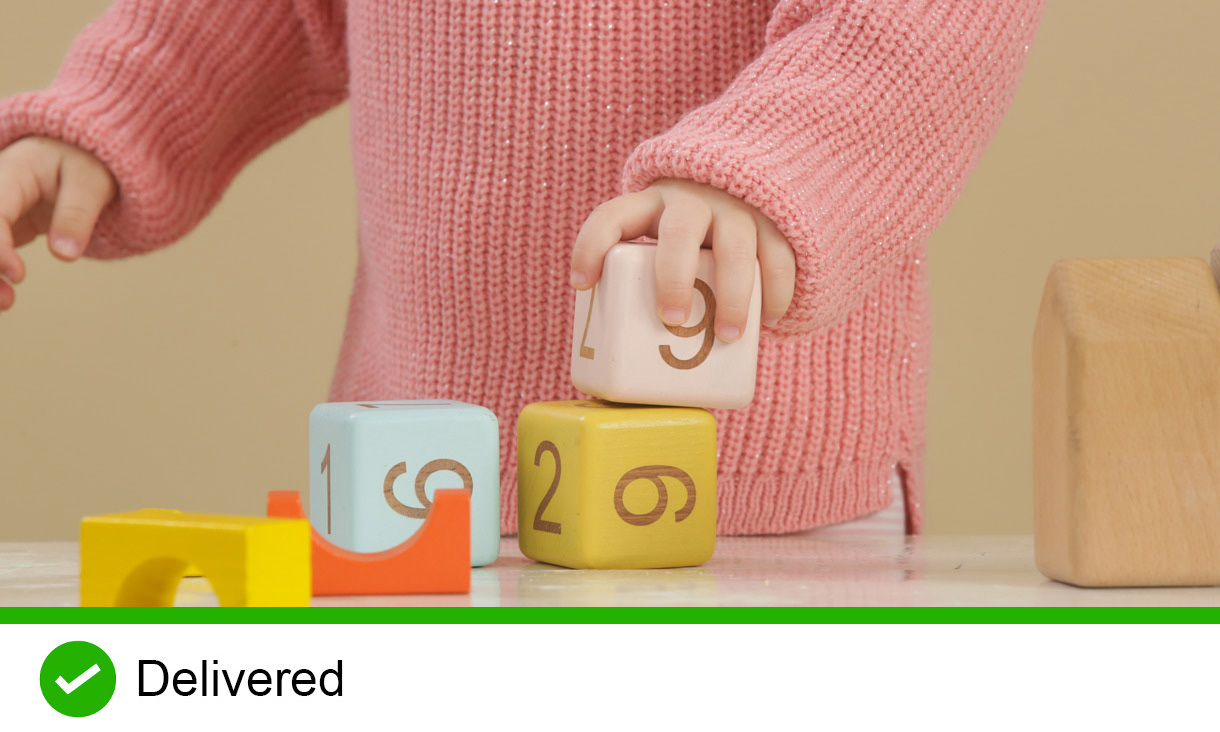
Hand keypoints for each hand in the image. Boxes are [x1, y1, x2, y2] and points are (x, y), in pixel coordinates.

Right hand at [0, 136, 116, 310]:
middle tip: (6, 301)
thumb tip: (65, 255)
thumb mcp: (90, 182)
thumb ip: (77, 215)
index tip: (18, 275)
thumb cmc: (87, 162)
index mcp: (9, 172)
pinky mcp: (1, 227)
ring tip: (6, 304)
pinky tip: (4, 297)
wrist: (79, 154)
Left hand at [569, 178, 794, 341]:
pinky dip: (776, 290)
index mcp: (650, 205)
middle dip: (675, 277)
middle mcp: (691, 201)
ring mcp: (736, 209)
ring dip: (733, 294)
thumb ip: (641, 283)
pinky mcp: (774, 222)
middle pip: (680, 231)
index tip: (582, 284)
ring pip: (736, 246)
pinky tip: (771, 320)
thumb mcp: (656, 245)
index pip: (612, 216)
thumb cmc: (684, 241)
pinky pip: (778, 255)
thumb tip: (625, 370)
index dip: (591, 246)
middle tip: (672, 320)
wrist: (740, 190)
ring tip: (727, 337)